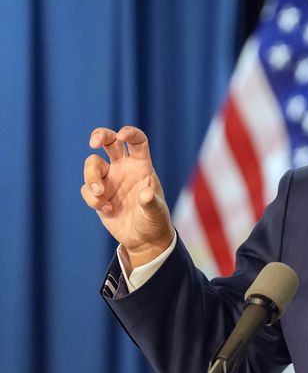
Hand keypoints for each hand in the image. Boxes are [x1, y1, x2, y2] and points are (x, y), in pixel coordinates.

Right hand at [81, 126, 172, 269]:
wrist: (143, 239)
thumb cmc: (154, 220)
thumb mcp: (156, 212)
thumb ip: (150, 202)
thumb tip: (145, 195)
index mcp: (141, 165)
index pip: (136, 141)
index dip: (129, 133)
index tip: (122, 136)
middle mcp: (124, 168)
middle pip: (109, 141)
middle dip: (100, 135)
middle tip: (93, 143)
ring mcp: (109, 180)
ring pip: (92, 164)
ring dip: (91, 177)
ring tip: (101, 195)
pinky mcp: (98, 194)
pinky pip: (87, 189)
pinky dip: (92, 199)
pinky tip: (107, 210)